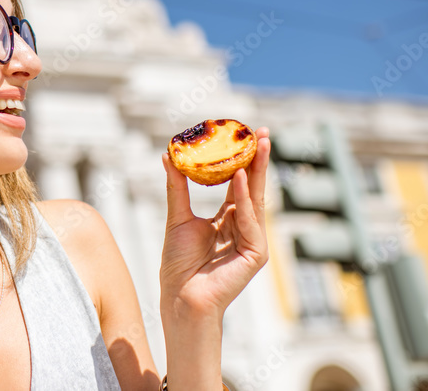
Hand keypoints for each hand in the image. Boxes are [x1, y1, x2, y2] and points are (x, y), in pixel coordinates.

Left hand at [159, 127, 269, 321]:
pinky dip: (244, 197)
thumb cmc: (179, 264)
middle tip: (260, 131)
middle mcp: (244, 226)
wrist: (179, 296)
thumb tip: (167, 155)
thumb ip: (177, 186)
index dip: (242, 160)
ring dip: (256, 170)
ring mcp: (253, 240)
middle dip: (258, 159)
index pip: (238, 183)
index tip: (243, 134)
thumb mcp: (177, 217)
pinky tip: (240, 177)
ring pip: (256, 199)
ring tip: (255, 144)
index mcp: (229, 218)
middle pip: (252, 187)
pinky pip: (250, 220)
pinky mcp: (256, 254)